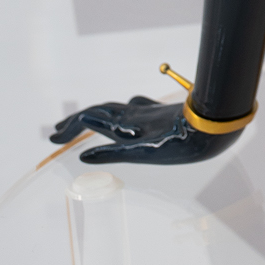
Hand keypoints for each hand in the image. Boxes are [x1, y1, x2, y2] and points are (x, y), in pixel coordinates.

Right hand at [50, 95, 241, 165]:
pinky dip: (119, 111)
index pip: (90, 120)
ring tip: (80, 122)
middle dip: (75, 122)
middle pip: (98, 112)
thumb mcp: (142, 154)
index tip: (52, 139)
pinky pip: (133, 108)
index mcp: (126, 122)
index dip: (70, 128)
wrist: (211, 126)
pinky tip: (124, 109)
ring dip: (94, 115)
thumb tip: (82, 157)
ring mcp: (146, 112)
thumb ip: (113, 153)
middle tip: (57, 134)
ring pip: (113, 108)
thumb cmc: (179, 143)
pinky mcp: (159, 113)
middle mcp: (133, 113)